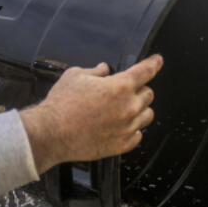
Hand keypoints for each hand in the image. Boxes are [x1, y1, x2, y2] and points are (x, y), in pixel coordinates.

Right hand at [20, 54, 162, 173]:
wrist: (50, 133)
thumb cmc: (61, 104)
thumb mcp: (76, 76)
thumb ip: (95, 71)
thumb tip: (104, 70)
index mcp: (119, 86)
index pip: (145, 71)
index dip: (153, 64)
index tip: (157, 61)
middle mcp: (128, 107)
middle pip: (148, 94)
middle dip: (139, 89)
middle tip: (125, 91)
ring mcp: (126, 128)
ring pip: (147, 115)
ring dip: (139, 110)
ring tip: (123, 109)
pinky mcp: (121, 145)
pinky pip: (138, 135)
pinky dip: (133, 129)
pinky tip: (120, 126)